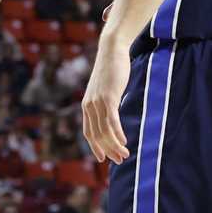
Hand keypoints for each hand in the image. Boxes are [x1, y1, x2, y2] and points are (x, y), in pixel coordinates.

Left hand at [81, 40, 130, 163]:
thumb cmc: (110, 72)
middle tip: (120, 160)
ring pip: (105, 130)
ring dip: (115, 145)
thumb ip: (105, 104)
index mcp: (86, 106)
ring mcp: (98, 102)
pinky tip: (124, 142)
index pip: (88, 133)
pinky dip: (118, 133)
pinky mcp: (108, 97)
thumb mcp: (104, 91)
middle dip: (108, 150)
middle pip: (97, 135)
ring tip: (125, 155)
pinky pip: (112, 120)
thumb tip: (111, 115)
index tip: (103, 159)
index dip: (95, 147)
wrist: (111, 52)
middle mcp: (89, 106)